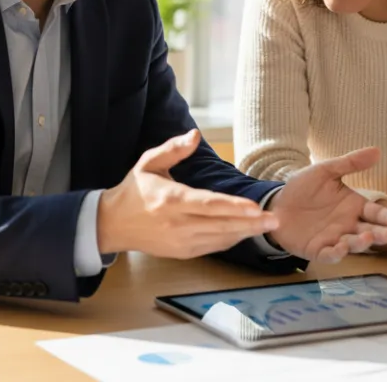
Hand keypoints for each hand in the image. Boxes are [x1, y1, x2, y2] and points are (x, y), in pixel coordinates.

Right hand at [97, 130, 277, 257]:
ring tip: (267, 226)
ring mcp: (180, 242)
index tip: (254, 207)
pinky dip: (231, 240)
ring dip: (245, 233)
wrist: (112, 224)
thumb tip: (194, 135)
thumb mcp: (148, 162)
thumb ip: (173, 148)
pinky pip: (213, 247)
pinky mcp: (182, 252)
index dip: (233, 207)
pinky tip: (246, 232)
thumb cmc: (134, 190)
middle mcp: (177, 224)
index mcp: (171, 200)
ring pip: (220, 239)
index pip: (208, 205)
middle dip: (250, 224)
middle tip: (274, 220)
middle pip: (220, 225)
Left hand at [267, 147, 386, 262]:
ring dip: (361, 243)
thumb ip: (350, 163)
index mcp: (354, 206)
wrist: (278, 203)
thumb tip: (377, 151)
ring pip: (353, 244)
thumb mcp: (326, 171)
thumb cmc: (304, 187)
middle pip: (370, 231)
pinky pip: (330, 254)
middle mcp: (349, 225)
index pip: (376, 213)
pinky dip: (336, 254)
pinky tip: (341, 249)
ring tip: (368, 238)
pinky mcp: (318, 250)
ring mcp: (335, 238)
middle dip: (382, 234)